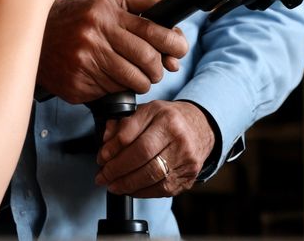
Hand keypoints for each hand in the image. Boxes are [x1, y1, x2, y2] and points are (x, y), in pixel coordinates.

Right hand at [36, 0, 187, 101]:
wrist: (35, 33)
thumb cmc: (78, 13)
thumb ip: (142, 2)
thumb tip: (171, 19)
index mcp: (106, 12)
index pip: (151, 31)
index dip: (173, 42)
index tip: (179, 49)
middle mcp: (95, 36)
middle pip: (145, 59)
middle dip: (158, 67)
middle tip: (158, 68)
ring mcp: (85, 62)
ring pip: (131, 80)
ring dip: (142, 81)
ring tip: (139, 75)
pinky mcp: (77, 84)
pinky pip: (111, 91)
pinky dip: (118, 88)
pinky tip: (112, 77)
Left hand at [93, 100, 214, 197]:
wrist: (201, 127)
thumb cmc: (170, 119)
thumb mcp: (148, 111)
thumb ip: (124, 124)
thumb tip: (105, 140)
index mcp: (166, 117)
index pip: (133, 136)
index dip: (113, 150)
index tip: (101, 158)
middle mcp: (178, 137)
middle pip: (141, 157)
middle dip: (117, 170)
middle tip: (103, 176)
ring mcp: (185, 159)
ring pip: (151, 177)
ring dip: (126, 184)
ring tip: (113, 185)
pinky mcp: (188, 177)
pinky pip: (160, 189)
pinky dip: (141, 192)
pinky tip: (131, 188)